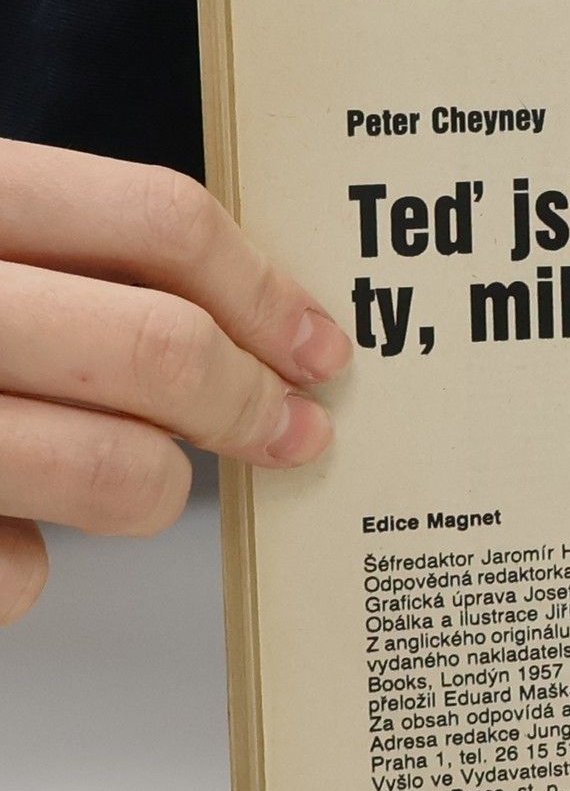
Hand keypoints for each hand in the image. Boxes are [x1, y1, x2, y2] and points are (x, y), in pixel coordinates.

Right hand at [0, 142, 348, 624]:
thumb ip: (62, 255)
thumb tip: (247, 326)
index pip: (154, 219)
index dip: (265, 289)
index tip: (318, 345)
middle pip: (158, 350)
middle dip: (249, 404)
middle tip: (288, 431)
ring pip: (118, 473)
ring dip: (157, 488)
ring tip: (140, 475)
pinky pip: (21, 571)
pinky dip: (30, 562)